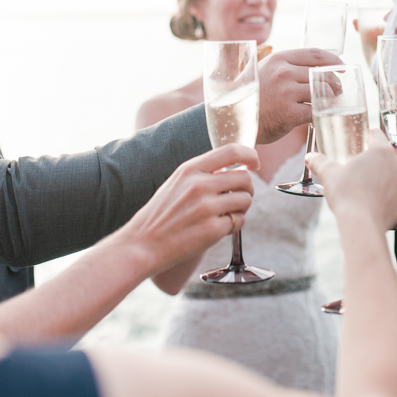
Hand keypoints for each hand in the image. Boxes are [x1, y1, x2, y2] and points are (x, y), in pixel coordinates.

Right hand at [118, 144, 256, 273]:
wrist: (143, 244)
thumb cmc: (160, 215)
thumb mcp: (176, 183)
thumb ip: (201, 174)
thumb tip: (231, 168)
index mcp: (190, 169)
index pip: (232, 151)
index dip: (250, 155)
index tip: (254, 163)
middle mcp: (200, 185)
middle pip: (245, 178)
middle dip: (247, 188)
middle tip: (239, 197)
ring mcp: (207, 207)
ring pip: (246, 200)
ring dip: (242, 208)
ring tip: (227, 214)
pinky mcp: (212, 229)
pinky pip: (239, 221)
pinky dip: (234, 225)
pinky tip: (219, 228)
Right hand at [257, 48, 342, 143]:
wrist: (234, 119)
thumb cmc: (254, 97)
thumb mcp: (265, 71)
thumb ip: (286, 66)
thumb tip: (316, 66)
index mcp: (279, 59)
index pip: (316, 54)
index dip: (334, 61)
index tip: (343, 68)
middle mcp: (283, 72)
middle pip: (322, 74)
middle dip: (336, 84)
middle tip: (338, 93)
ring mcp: (286, 92)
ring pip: (322, 91)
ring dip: (331, 99)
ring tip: (330, 105)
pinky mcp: (289, 113)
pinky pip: (316, 111)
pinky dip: (323, 114)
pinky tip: (322, 118)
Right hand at [306, 129, 396, 227]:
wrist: (361, 224)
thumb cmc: (346, 194)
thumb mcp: (328, 173)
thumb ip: (318, 161)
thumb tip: (309, 157)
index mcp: (381, 150)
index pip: (376, 134)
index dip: (366, 137)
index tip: (359, 144)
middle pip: (387, 154)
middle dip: (375, 159)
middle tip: (360, 168)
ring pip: (395, 173)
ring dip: (385, 176)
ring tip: (368, 185)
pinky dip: (390, 194)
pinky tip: (376, 200)